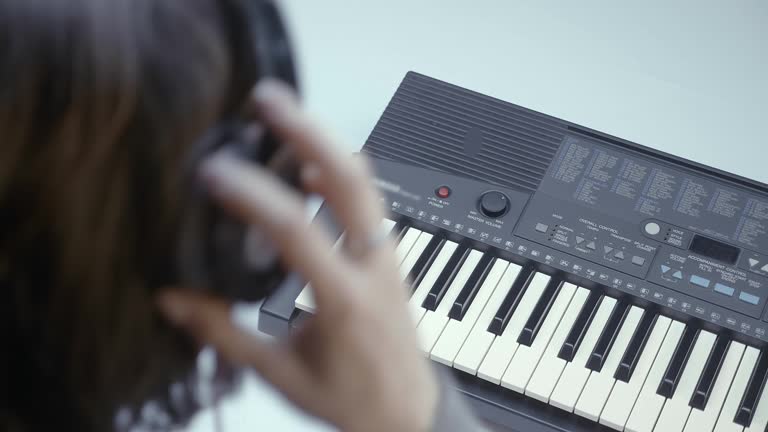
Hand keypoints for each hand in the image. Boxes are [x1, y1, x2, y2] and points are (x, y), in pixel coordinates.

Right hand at [158, 80, 438, 431]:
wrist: (407, 410)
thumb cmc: (350, 398)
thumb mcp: (279, 373)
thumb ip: (224, 334)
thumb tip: (173, 298)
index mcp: (345, 301)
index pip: (297, 231)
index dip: (253, 196)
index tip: (215, 173)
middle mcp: (374, 266)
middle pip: (351, 180)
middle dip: (308, 132)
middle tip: (267, 99)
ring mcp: (387, 254)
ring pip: (365, 181)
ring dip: (324, 141)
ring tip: (282, 115)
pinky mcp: (388, 252)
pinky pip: (367, 198)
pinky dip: (337, 171)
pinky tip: (307, 168)